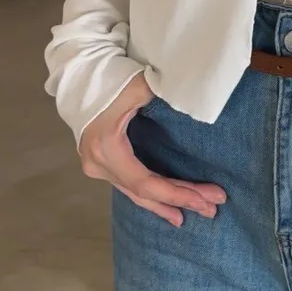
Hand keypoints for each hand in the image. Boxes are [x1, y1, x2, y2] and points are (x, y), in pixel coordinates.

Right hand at [78, 73, 226, 227]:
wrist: (79, 75)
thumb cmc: (110, 78)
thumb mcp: (139, 86)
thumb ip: (167, 97)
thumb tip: (198, 104)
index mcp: (106, 148)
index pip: (146, 183)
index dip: (177, 194)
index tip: (207, 198)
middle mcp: (98, 164)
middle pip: (143, 193)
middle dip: (179, 201)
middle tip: (212, 209)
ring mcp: (97, 165)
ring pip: (135, 193)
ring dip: (165, 204)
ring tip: (193, 215)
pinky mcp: (101, 162)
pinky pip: (129, 184)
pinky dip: (151, 195)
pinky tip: (168, 207)